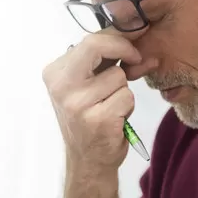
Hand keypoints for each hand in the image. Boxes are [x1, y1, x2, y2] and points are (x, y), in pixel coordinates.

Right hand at [42, 32, 157, 176]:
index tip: (137, 37)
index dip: (118, 36)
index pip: (89, 40)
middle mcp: (61, 86)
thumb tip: (142, 40)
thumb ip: (110, 61)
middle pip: (98, 46)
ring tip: (111, 106)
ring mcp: (77, 104)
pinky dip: (128, 107)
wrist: (88, 161)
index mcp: (55, 73)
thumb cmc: (92, 119)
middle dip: (123, 50)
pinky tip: (115, 118)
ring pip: (119, 77)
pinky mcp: (96, 120)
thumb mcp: (92, 86)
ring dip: (124, 90)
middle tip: (136, 59)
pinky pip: (127, 98)